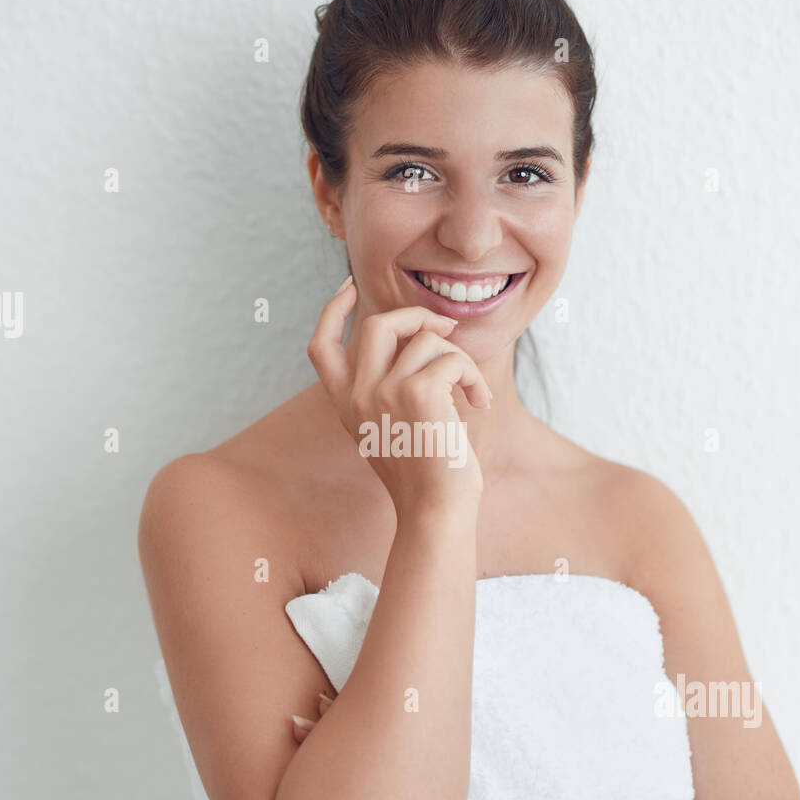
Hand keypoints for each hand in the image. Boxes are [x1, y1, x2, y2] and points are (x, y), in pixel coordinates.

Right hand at [306, 279, 488, 514]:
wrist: (436, 512)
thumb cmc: (428, 476)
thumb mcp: (395, 428)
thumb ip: (391, 388)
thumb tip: (424, 336)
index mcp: (346, 406)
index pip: (320, 347)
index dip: (332, 311)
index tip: (348, 287)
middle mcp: (357, 396)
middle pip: (376, 324)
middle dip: (416, 317)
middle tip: (445, 332)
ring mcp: (383, 393)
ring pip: (424, 340)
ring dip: (458, 359)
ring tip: (472, 391)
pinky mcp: (416, 392)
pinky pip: (451, 358)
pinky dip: (473, 376)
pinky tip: (478, 402)